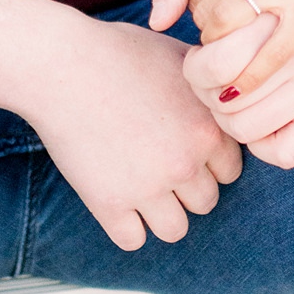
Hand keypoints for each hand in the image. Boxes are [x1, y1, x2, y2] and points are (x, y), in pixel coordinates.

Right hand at [0, 0, 240, 250]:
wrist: (62, 64)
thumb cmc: (118, 52)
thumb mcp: (179, 56)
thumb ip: (209, 85)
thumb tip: (230, 92)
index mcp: (208, 128)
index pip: (231, 171)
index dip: (208, 159)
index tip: (184, 147)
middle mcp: (185, 163)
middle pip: (206, 202)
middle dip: (186, 186)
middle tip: (158, 163)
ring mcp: (148, 189)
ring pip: (175, 230)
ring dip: (162, 213)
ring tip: (142, 187)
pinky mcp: (110, 205)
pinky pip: (133, 240)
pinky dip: (126, 225)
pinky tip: (116, 198)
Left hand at [150, 0, 293, 96]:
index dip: (199, 11)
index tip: (215, 21)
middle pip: (206, 15)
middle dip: (210, 37)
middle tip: (224, 46)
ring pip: (227, 35)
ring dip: (224, 57)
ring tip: (233, 62)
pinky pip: (266, 55)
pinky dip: (249, 78)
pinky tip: (243, 89)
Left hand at [186, 3, 293, 168]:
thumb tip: (157, 19)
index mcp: (274, 13)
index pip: (213, 66)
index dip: (196, 68)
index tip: (202, 55)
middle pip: (224, 103)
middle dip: (209, 95)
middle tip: (215, 79)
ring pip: (246, 130)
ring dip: (230, 119)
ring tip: (233, 94)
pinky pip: (283, 154)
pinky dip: (264, 144)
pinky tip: (261, 113)